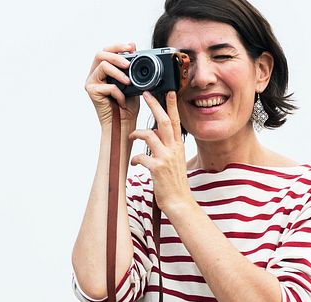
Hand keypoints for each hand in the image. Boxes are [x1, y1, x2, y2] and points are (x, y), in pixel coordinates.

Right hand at [84, 43, 140, 127]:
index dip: (117, 46)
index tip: (131, 47)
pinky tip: (122, 101)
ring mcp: (91, 83)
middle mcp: (94, 75)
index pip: (106, 51)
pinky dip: (118, 92)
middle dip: (116, 55)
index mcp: (102, 71)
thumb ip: (131, 64)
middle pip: (100, 54)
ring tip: (129, 82)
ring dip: (118, 72)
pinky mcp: (91, 92)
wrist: (124, 125)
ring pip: (102, 65)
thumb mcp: (132, 81)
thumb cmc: (128, 106)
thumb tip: (133, 44)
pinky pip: (107, 85)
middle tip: (129, 63)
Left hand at [129, 91, 194, 216]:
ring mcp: (166, 158)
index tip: (168, 91)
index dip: (171, 105)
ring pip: (149, 135)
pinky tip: (133, 163)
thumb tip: (155, 134)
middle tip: (145, 94)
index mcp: (178, 146)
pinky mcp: (157, 168)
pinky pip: (141, 155)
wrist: (179, 202)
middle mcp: (174, 149)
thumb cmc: (174, 183)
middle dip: (154, 105)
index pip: (175, 121)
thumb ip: (167, 146)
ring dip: (136, 133)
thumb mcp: (175, 161)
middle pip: (163, 121)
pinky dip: (134, 157)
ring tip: (131, 136)